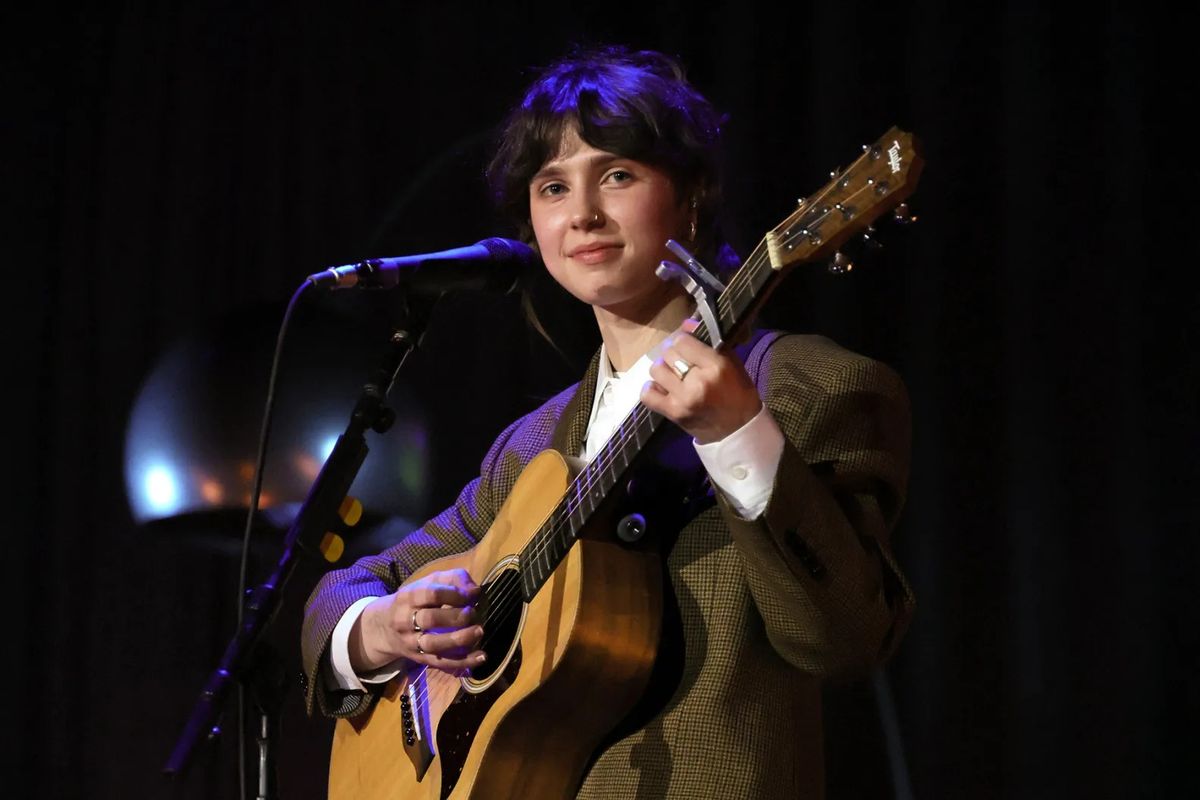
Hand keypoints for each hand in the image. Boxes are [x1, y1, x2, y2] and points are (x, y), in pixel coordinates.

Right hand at [351, 568, 485, 675]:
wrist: (382, 627)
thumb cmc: (414, 600)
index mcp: (409, 597)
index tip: (473, 594)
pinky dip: (462, 661)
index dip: (455, 594)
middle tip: (473, 613)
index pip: (432, 594)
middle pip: (430, 619)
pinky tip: (481, 657)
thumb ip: (453, 578)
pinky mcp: (420, 659)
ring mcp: (411, 642)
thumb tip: (475, 590)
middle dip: (456, 616)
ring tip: (479, 631)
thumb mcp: (429, 583)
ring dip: (459, 639)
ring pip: (433, 644)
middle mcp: (405, 620)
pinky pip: (440, 662)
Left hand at [640, 319, 762, 443]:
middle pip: (669, 353)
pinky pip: (648, 394)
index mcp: (716, 366)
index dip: (683, 339)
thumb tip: (686, 323)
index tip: (687, 344)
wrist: (737, 431)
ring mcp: (683, 398)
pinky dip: (651, 389)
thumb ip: (710, 344)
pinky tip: (662, 388)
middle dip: (674, 353)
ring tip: (673, 375)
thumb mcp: (732, 364)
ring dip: (663, 369)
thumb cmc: (738, 394)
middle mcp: (698, 381)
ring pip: (656, 370)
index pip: (683, 340)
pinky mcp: (673, 413)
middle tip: (681, 360)